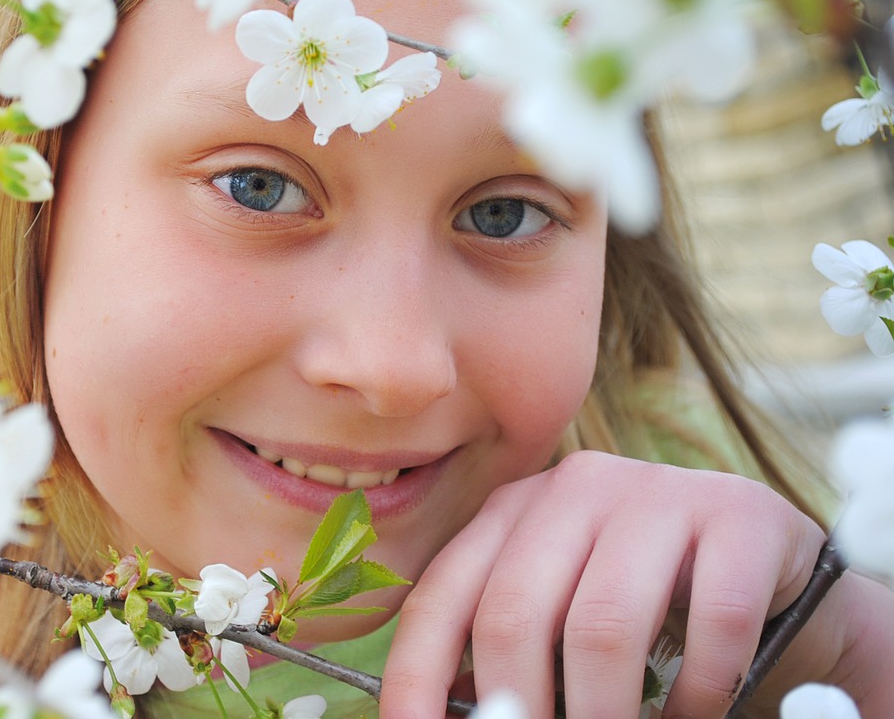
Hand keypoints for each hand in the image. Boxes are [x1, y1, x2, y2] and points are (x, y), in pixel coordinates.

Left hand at [378, 450, 857, 718]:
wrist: (770, 570)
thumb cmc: (645, 604)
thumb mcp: (561, 613)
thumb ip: (508, 652)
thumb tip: (466, 716)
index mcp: (511, 511)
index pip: (439, 599)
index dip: (413, 679)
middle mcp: (574, 487)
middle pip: (513, 613)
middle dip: (514, 711)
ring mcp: (658, 492)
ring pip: (602, 624)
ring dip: (603, 712)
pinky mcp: (741, 516)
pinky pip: (711, 619)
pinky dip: (699, 690)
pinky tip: (695, 713)